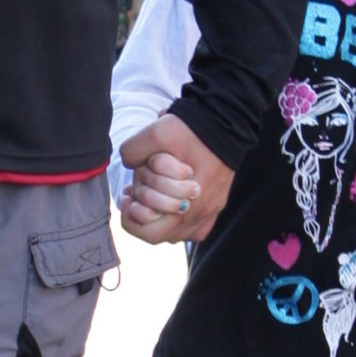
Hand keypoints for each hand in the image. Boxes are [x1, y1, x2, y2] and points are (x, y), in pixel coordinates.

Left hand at [118, 115, 233, 243]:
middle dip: (143, 217)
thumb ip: (133, 151)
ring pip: (178, 233)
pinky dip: (181, 222)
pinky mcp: (218, 204)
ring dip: (160, 219)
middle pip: (162, 235)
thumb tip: (129, 165)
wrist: (227, 121)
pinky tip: (173, 204)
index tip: (128, 195)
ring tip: (151, 195)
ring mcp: (212, 211)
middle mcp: (202, 213)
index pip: (150, 232)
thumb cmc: (193, 130)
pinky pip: (197, 229)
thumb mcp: (155, 133)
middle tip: (135, 195)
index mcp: (187, 204)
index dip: (132, 217)